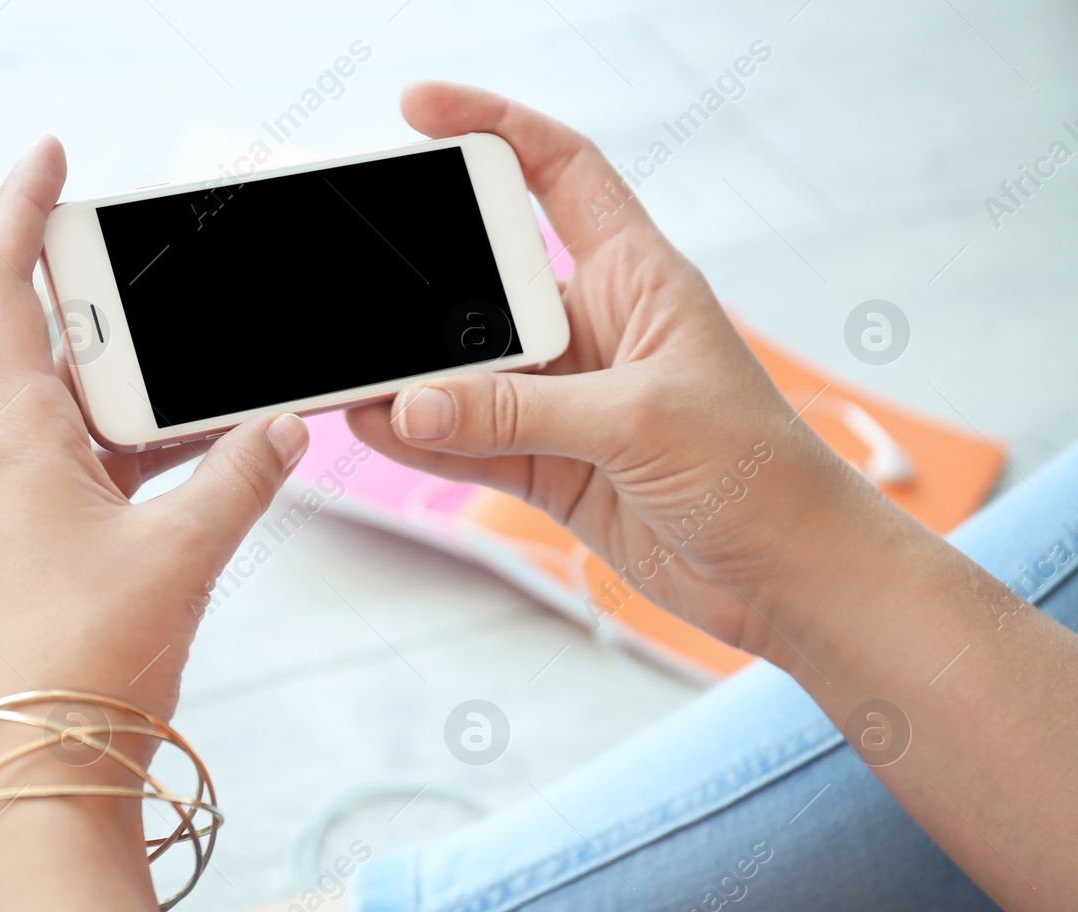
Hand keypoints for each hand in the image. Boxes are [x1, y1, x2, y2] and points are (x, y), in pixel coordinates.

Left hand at [0, 135, 309, 726]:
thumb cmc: (86, 661)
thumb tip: (287, 423)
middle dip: (118, 308)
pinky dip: (153, 451)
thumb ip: (243, 477)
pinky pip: (103, 470)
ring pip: (87, 414)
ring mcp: (25, 507)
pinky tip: (214, 451)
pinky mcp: (51, 548)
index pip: (1, 290)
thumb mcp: (181, 554)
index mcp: (15, 440)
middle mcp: (7, 462)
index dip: (22, 211)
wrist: (45, 772)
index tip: (53, 158)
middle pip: (56, 347)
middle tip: (178, 276)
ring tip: (218, 367)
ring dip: (147, 390)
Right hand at [347, 83, 886, 657]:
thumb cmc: (758, 473)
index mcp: (637, 277)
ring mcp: (565, 400)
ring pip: (466, 371)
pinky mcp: (548, 464)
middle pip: (485, 282)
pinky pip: (466, 440)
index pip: (562, 172)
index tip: (420, 111)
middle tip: (360, 285)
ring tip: (349, 373)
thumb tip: (413, 401)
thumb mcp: (638, 422)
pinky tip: (375, 426)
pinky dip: (420, 437)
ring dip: (410, 374)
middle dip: (420, 284)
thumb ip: (518, 412)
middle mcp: (594, 329)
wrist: (786, 575)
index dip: (495, 127)